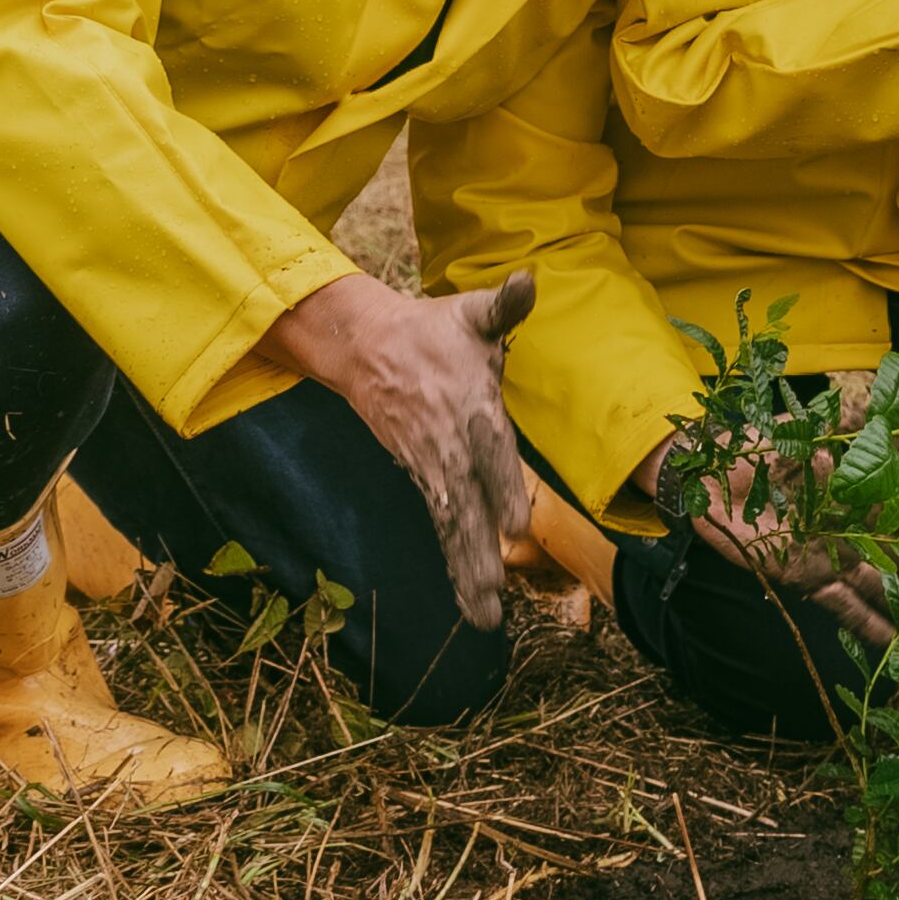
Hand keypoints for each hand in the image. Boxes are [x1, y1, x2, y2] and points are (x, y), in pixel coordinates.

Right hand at [256, 270, 534, 628]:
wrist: (367, 347)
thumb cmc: (433, 332)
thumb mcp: (472, 314)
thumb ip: (505, 305)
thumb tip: (531, 280)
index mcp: (471, 408)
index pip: (490, 456)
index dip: (502, 491)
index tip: (518, 530)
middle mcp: (452, 447)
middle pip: (467, 510)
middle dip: (480, 558)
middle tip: (496, 603)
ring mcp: (434, 467)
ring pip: (454, 528)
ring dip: (469, 574)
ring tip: (487, 620)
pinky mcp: (423, 478)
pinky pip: (443, 526)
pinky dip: (456, 562)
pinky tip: (472, 599)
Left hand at [638, 435, 898, 650]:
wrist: (705, 476)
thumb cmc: (752, 449)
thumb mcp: (802, 431)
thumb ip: (847, 426)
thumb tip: (891, 406)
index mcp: (856, 490)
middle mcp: (849, 526)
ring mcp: (828, 554)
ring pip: (879, 584)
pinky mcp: (802, 575)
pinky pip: (839, 605)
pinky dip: (863, 624)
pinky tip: (888, 645)